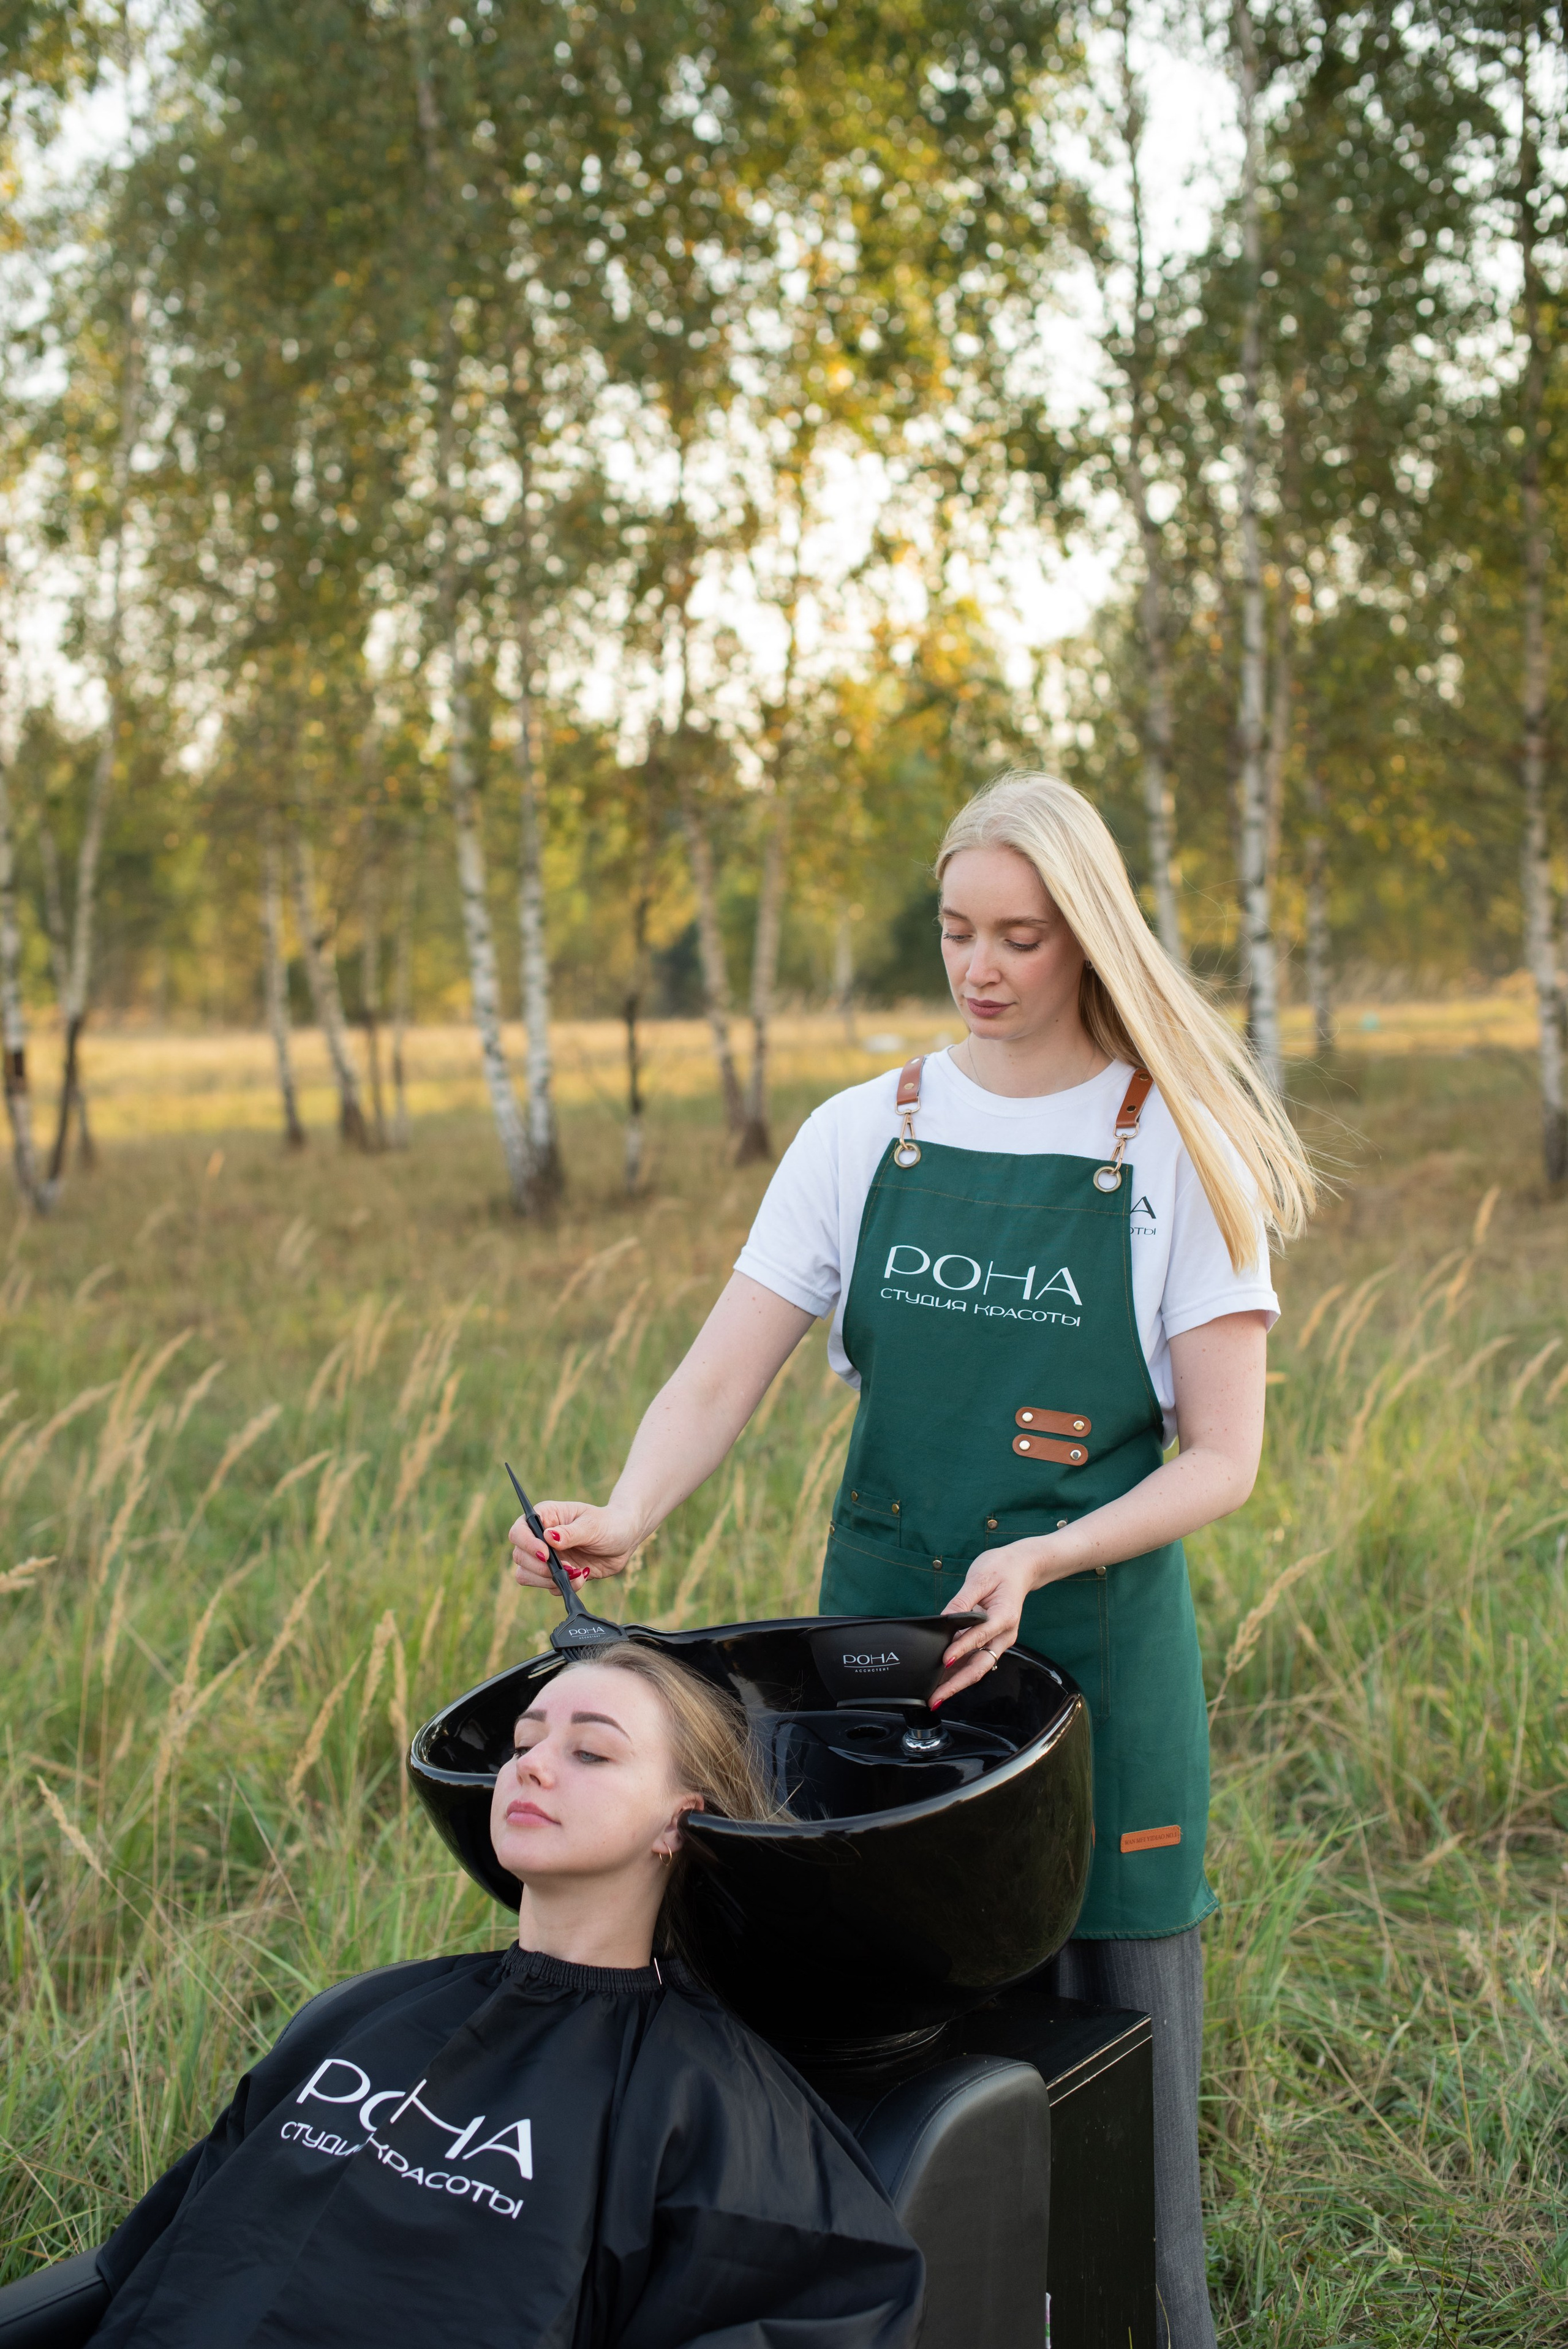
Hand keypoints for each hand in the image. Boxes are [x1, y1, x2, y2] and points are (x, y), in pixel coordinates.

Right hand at [510, 1500, 643, 1589]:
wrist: (624, 1540)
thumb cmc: (609, 1524)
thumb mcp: (592, 1525)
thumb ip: (570, 1533)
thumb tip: (548, 1537)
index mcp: (546, 1517)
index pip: (519, 1530)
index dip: (527, 1544)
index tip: (545, 1554)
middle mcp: (540, 1537)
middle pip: (520, 1556)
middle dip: (540, 1567)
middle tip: (566, 1566)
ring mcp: (547, 1557)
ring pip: (527, 1575)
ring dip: (549, 1580)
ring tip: (576, 1572)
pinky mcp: (555, 1573)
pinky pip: (548, 1587)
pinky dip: (564, 1586)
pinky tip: (582, 1575)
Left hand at [933, 1540, 1045, 1703]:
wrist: (1021, 1568)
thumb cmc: (1001, 1569)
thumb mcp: (980, 1578)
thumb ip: (962, 1601)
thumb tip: (943, 1620)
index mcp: (1004, 1617)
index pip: (979, 1636)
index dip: (960, 1649)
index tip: (943, 1660)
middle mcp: (1005, 1635)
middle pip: (980, 1666)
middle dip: (956, 1685)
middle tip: (935, 1698)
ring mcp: (1000, 1640)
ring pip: (977, 1668)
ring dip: (956, 1683)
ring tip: (934, 1696)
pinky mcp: (992, 1641)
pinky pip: (976, 1660)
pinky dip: (959, 1672)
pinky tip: (943, 1680)